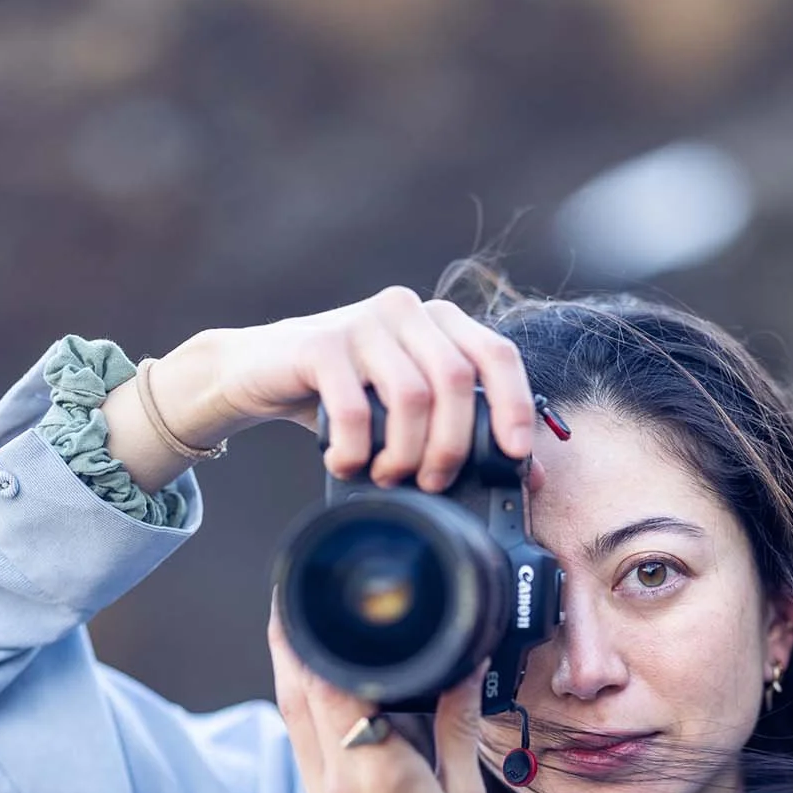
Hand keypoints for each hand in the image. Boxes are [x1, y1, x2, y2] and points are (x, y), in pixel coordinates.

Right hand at [108, 286, 536, 496]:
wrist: (259, 372)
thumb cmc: (343, 395)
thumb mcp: (406, 410)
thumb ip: (462, 429)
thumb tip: (533, 478)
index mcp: (439, 321)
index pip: (497, 353)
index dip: (515, 406)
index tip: (513, 455)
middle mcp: (406, 310)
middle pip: (457, 382)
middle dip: (452, 447)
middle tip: (432, 482)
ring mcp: (363, 322)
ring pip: (413, 397)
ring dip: (406, 454)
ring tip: (387, 475)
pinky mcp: (320, 345)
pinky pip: (356, 409)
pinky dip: (357, 451)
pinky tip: (348, 464)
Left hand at [266, 608, 490, 792]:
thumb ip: (460, 728)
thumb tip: (464, 668)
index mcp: (377, 774)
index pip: (336, 683)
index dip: (325, 632)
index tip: (330, 592)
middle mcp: (335, 780)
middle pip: (298, 686)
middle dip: (290, 630)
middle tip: (295, 582)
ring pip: (290, 708)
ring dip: (288, 659)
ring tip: (296, 613)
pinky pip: (301, 735)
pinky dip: (302, 696)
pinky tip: (318, 676)